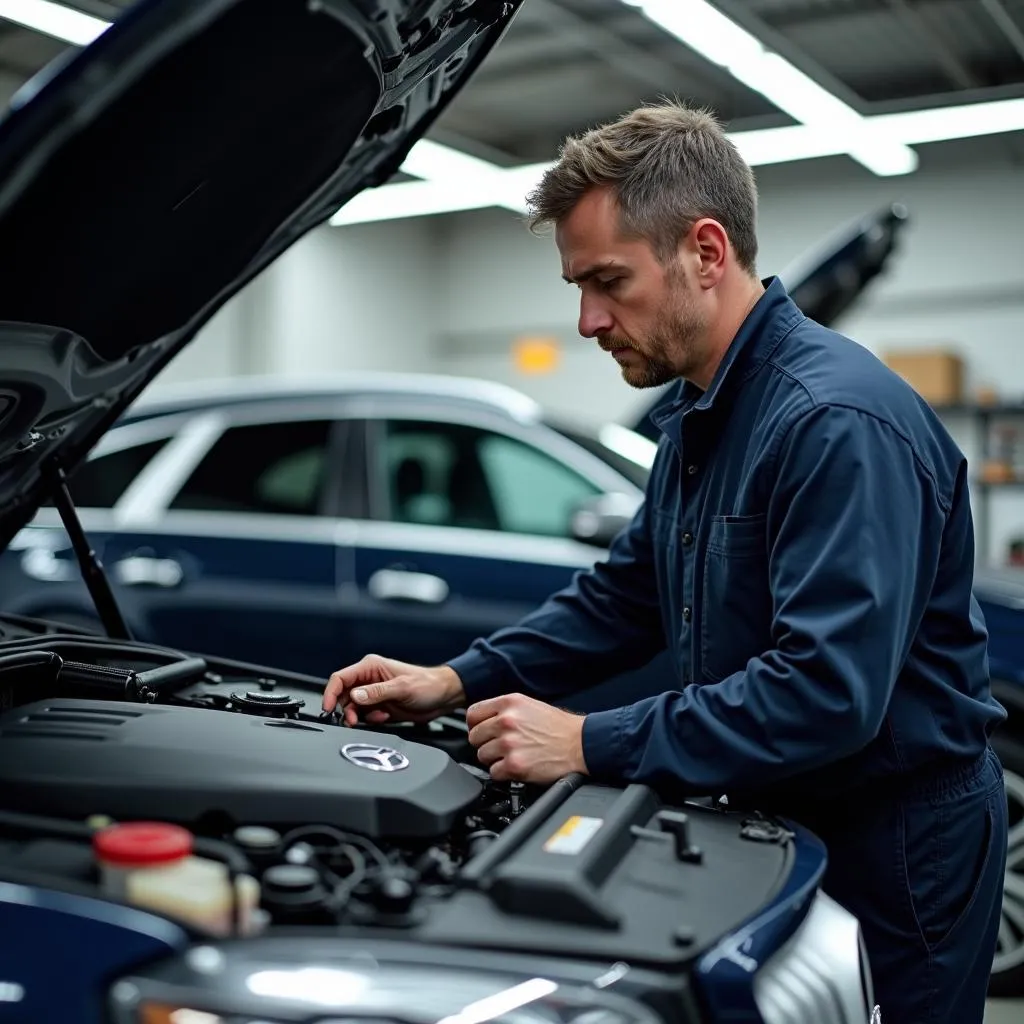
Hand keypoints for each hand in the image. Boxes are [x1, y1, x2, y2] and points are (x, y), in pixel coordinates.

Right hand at [323, 654, 464, 726]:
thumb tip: (355, 696)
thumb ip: (377, 693)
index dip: (330, 693)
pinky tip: (384, 718)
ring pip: (352, 708)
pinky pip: (364, 716)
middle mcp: (369, 679)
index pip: (340, 678)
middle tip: (353, 720)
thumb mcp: (402, 688)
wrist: (443, 696)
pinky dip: (371, 721)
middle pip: (343, 695)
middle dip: (346, 709)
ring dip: (359, 717)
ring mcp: (373, 694)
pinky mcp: (379, 707)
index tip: (327, 708)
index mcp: (371, 667)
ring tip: (377, 718)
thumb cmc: (427, 684)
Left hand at [466, 693, 587, 782]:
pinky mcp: (515, 765)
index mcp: (509, 703)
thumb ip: (504, 711)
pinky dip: (503, 773)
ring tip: (512, 756)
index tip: (481, 732)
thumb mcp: (529, 706)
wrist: (580, 744)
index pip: (472, 714)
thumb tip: (483, 721)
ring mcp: (509, 743)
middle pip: (474, 737)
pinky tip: (517, 766)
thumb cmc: (559, 727)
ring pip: (482, 756)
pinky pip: (493, 772)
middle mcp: (507, 721)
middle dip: (485, 744)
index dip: (475, 726)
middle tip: (501, 747)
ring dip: (495, 759)